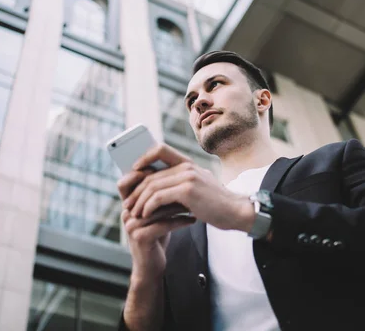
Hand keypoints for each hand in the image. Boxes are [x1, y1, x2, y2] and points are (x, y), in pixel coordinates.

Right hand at [118, 169, 194, 279]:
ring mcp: (131, 225)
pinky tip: (193, 220)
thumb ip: (157, 195)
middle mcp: (126, 213)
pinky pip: (163, 224)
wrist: (152, 266)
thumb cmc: (157, 235)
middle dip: (169, 189)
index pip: (126, 182)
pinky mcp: (140, 237)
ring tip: (194, 204)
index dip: (143, 174)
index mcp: (127, 204)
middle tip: (188, 186)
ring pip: (157, 208)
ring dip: (178, 205)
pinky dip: (180, 221)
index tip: (168, 172)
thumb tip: (173, 171)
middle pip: (146, 193)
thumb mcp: (156, 213)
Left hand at [124, 143, 254, 231]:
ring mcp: (188, 177)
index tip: (133, 171)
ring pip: (152, 186)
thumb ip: (180, 182)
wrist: (236, 212)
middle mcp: (187, 166)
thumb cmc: (216, 204)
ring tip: (134, 213)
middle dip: (136, 190)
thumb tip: (154, 188)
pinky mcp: (187, 191)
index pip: (160, 149)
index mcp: (189, 163)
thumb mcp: (198, 187)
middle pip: (151, 174)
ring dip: (140, 202)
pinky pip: (158, 197)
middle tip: (128, 203)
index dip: (143, 157)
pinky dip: (148, 207)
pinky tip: (145, 215)